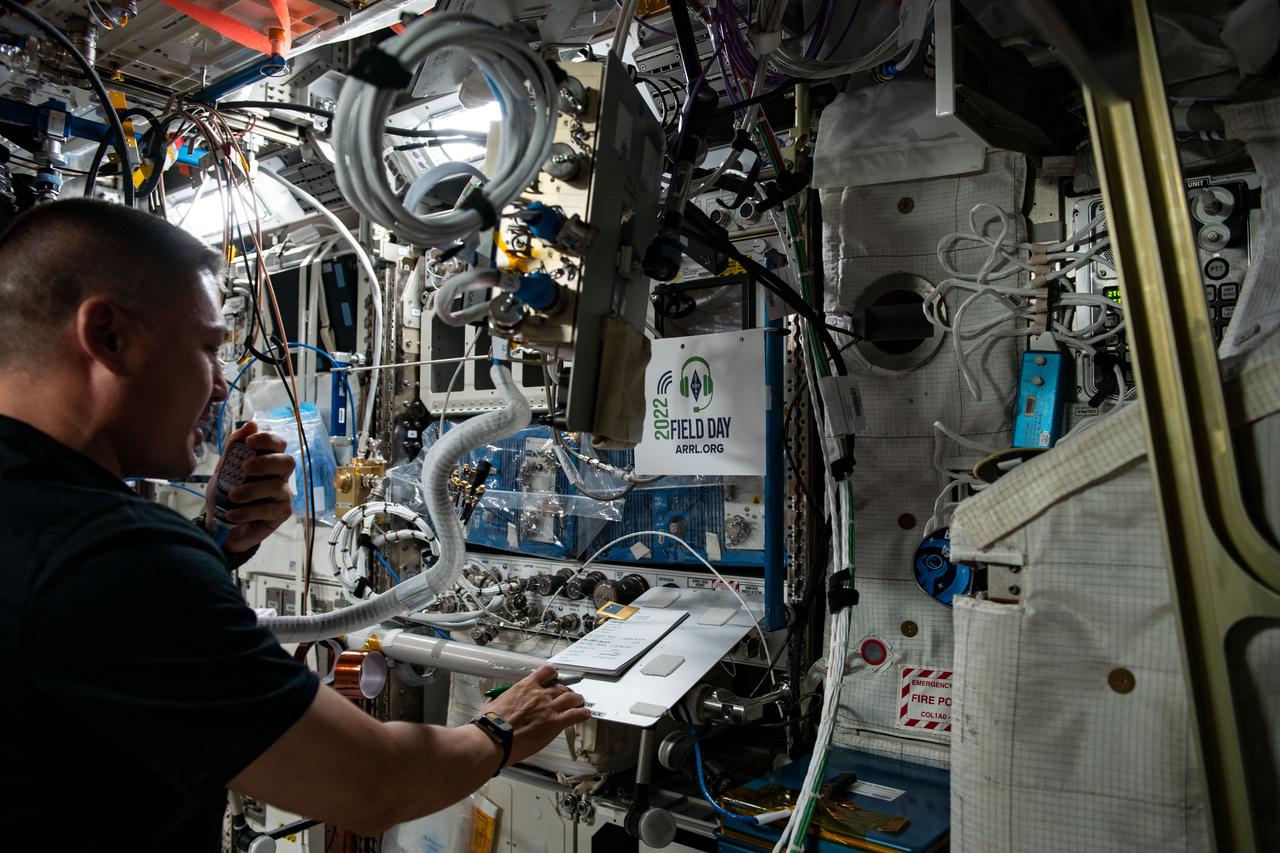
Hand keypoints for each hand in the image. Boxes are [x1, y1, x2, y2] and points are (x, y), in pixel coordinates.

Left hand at [205, 421, 295, 553]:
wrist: (218, 528)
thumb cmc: (224, 496)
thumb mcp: (223, 470)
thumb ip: (234, 448)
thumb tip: (251, 423)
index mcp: (266, 461)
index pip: (278, 443)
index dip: (267, 439)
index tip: (249, 442)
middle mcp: (279, 476)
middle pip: (287, 461)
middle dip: (266, 463)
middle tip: (245, 468)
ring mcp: (282, 495)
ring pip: (276, 486)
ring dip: (251, 490)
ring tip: (232, 496)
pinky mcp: (280, 514)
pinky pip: (268, 509)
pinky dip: (247, 511)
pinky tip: (232, 515)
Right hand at [483, 664, 590, 764]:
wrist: (494, 738)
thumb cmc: (490, 724)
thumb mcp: (492, 705)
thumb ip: (499, 701)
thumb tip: (494, 703)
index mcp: (524, 687)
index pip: (546, 672)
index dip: (553, 675)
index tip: (555, 679)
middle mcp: (539, 694)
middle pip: (561, 687)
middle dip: (566, 691)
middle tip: (568, 696)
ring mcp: (549, 708)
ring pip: (572, 698)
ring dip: (578, 700)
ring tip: (581, 703)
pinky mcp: (554, 724)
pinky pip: (575, 715)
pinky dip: (583, 713)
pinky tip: (586, 714)